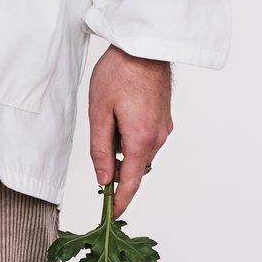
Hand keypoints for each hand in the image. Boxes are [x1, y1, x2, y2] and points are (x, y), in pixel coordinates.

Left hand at [87, 45, 172, 216]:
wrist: (143, 46)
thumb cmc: (118, 74)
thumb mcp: (99, 114)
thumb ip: (101, 150)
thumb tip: (104, 179)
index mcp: (142, 140)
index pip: (132, 182)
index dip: (120, 201)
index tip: (111, 215)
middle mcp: (158, 137)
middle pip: (134, 168)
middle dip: (115, 169)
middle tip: (97, 155)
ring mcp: (164, 128)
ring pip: (138, 152)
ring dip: (121, 149)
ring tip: (107, 120)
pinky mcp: (163, 118)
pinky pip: (145, 139)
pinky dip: (130, 138)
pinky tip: (119, 116)